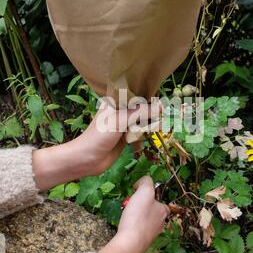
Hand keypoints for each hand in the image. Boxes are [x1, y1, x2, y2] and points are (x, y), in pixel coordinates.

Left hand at [33, 101, 160, 190]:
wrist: (87, 160)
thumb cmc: (99, 136)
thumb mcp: (120, 120)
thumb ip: (140, 113)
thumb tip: (161, 106)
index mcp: (114, 101)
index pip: (135, 93)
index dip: (148, 94)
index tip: (162, 97)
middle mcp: (119, 110)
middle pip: (140, 106)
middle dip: (152, 109)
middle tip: (166, 111)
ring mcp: (123, 124)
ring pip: (141, 119)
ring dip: (150, 121)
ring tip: (163, 121)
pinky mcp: (126, 137)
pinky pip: (140, 131)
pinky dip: (146, 132)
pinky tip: (155, 131)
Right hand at [101, 176, 169, 252]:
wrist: (129, 243)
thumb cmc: (138, 216)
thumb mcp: (145, 191)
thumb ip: (146, 182)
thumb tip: (142, 182)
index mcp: (163, 212)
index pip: (160, 201)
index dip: (149, 196)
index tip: (138, 195)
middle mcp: (160, 224)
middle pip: (151, 211)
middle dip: (140, 206)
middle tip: (130, 204)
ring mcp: (151, 235)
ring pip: (143, 221)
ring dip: (134, 216)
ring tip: (125, 214)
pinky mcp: (141, 243)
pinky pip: (136, 231)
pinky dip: (130, 227)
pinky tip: (124, 225)